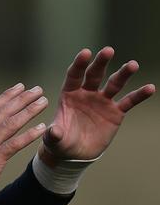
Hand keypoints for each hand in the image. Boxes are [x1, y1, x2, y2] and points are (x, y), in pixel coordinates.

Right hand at [0, 83, 47, 204]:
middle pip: (2, 112)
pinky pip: (14, 144)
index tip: (19, 88)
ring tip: (42, 102)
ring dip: (28, 111)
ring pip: (9, 124)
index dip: (6, 97)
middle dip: (21, 99)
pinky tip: (42, 128)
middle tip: (37, 89)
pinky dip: (28, 135)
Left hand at [38, 47, 155, 163]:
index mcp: (69, 94)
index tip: (86, 52)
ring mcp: (102, 101)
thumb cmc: (60, 141)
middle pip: (94, 74)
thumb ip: (54, 134)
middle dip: (101, 62)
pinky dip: (139, 95)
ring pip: (114, 84)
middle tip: (108, 50)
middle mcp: (86, 93)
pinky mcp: (115, 112)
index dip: (79, 64)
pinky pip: (128, 101)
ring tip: (132, 64)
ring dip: (123, 74)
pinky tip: (150, 88)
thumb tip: (54, 131)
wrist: (75, 153)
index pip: (74, 75)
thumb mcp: (54, 139)